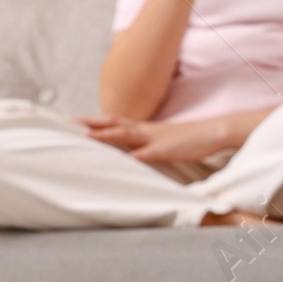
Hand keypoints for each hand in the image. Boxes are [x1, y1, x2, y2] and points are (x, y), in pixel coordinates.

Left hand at [82, 106, 271, 167]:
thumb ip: (147, 145)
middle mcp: (145, 130)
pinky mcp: (164, 150)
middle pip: (113, 123)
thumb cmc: (189, 139)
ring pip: (125, 134)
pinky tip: (119, 161)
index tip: (76, 120)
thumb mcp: (163, 142)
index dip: (96, 121)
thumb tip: (132, 153)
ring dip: (105, 134)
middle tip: (69, 122)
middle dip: (91, 122)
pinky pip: (145, 154)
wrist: (213, 132)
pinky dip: (131, 157)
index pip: (116, 122)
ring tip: (86, 135)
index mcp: (144, 128)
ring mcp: (154, 139)